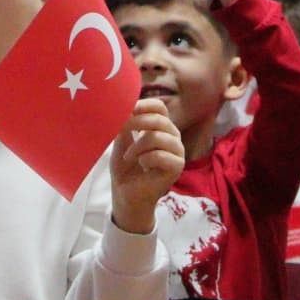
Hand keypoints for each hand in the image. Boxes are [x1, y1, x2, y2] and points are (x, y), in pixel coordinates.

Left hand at [110, 98, 184, 234]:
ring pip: (157, 137)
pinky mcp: (177, 167)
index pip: (159, 107)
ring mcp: (177, 152)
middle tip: (122, 132)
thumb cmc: (125, 167)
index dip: (143, 105)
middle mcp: (172, 136)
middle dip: (136, 123)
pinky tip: (142, 166)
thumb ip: (125, 123)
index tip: (126, 110)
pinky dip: (145, 159)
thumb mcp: (121, 140)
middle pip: (159, 119)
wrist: (127, 193)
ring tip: (130, 156)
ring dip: (137, 146)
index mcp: (160, 127)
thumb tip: (123, 106)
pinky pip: (160, 155)